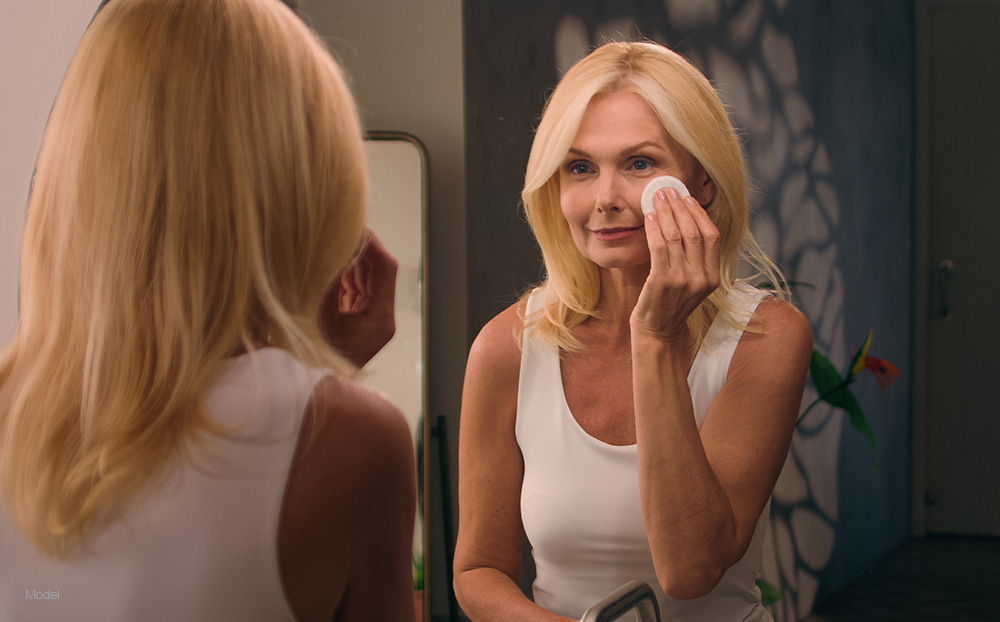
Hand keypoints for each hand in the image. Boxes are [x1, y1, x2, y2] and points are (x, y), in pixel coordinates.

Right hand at [320, 229, 398, 367]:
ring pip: (360, 278)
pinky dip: (336, 275)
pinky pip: (348, 290)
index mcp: (380, 319)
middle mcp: (378, 318)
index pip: (384, 268)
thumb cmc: (316, 364)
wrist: (310, 393)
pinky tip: (321, 262)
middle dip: (356, 248)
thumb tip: (328, 251)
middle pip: (373, 271)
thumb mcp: (321, 320)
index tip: (352, 226)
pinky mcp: (350, 321)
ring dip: (344, 260)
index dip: (370, 243)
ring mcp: (365, 320)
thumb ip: (327, 284)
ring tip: (324, 242)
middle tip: (334, 228)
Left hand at [631, 188, 719, 340]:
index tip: (687, 198)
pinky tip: (648, 217)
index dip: (699, 214)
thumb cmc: (670, 305)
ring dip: (665, 213)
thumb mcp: (691, 283)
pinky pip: (659, 246)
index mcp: (713, 277)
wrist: (657, 333)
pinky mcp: (662, 281)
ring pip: (676, 236)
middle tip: (668, 191)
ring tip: (656, 198)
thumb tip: (686, 223)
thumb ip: (695, 259)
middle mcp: (701, 277)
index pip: (712, 236)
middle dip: (680, 207)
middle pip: (694, 232)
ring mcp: (683, 280)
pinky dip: (654, 228)